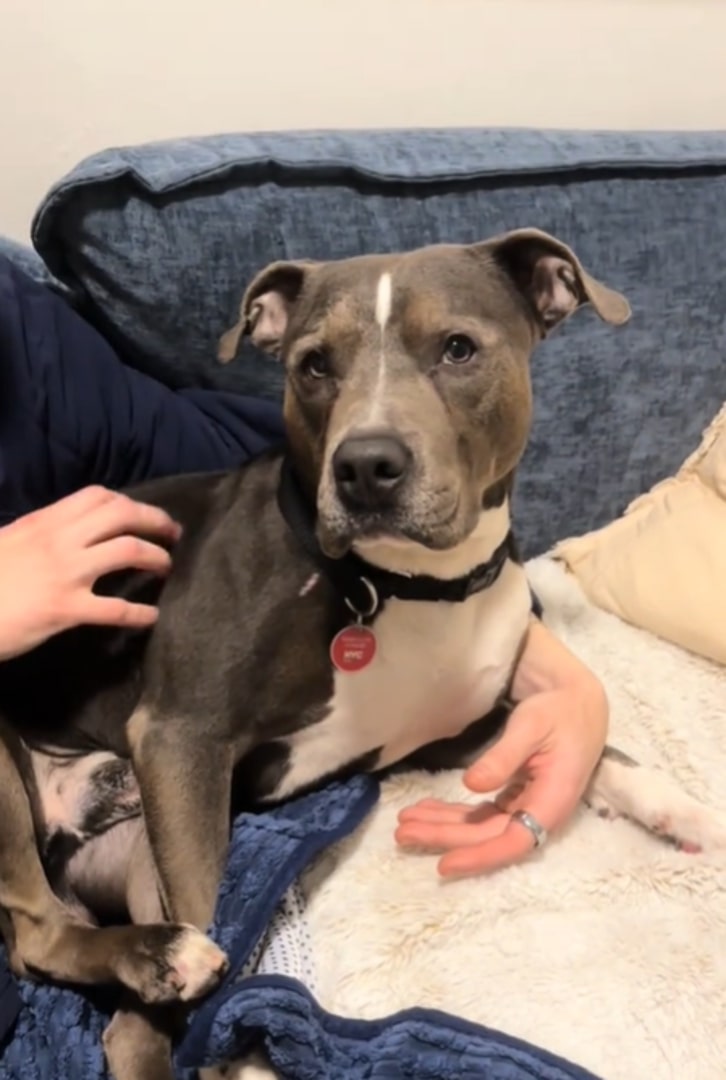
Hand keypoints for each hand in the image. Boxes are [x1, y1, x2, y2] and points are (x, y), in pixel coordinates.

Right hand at [0, 486, 181, 660]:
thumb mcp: (10, 542)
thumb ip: (41, 534)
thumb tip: (68, 534)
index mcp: (44, 521)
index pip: (97, 495)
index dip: (128, 502)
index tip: (142, 514)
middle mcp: (59, 540)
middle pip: (122, 515)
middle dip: (155, 520)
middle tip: (173, 534)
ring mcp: (65, 573)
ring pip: (127, 551)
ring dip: (156, 558)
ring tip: (167, 568)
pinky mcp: (65, 609)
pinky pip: (115, 608)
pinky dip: (139, 613)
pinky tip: (151, 617)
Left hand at [395, 620, 607, 876]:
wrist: (577, 702)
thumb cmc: (558, 712)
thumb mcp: (532, 726)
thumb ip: (504, 757)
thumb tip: (472, 785)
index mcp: (552, 801)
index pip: (515, 841)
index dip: (479, 855)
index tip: (444, 863)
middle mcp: (540, 813)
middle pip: (489, 836)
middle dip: (445, 837)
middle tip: (402, 833)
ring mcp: (526, 807)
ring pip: (481, 828)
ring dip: (444, 827)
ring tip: (405, 824)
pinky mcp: (515, 798)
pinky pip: (482, 815)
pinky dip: (453, 814)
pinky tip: (426, 810)